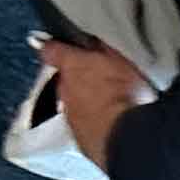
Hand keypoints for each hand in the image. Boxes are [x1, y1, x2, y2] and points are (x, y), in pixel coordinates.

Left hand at [41, 37, 151, 164]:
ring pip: (73, 104)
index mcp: (71, 66)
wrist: (128, 136)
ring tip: (110, 103)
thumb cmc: (125, 93)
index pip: (51, 51)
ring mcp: (69, 116)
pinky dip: (92, 121)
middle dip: (79, 79)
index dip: (53, 48)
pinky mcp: (80, 139)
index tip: (52, 46)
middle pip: (66, 80)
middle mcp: (64, 90)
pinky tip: (111, 123)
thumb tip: (91, 41)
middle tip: (101, 79)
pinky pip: (83, 125)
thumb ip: (100, 48)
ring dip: (86, 102)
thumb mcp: (118, 58)